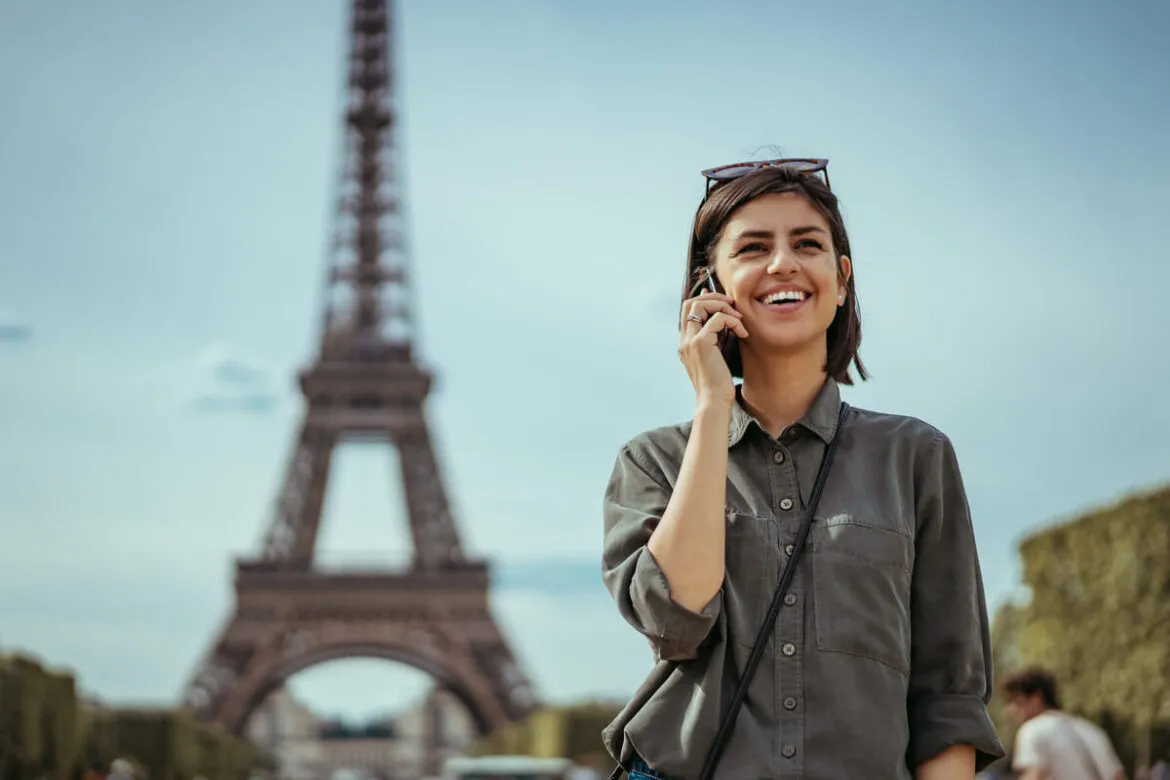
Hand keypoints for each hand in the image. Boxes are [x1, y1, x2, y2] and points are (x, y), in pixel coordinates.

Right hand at [678, 291, 747, 405]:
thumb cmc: (719, 383)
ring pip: (700, 305)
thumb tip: (722, 317)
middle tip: (733, 306)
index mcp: (685, 342)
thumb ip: (716, 337)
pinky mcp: (701, 344)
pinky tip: (743, 333)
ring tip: (739, 318)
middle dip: (714, 298)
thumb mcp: (716, 356)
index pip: (688, 309)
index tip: (726, 304)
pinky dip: (733, 321)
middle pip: (691, 302)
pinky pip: (718, 319)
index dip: (706, 300)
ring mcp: (690, 341)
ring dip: (723, 306)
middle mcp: (684, 340)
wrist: (714, 401)